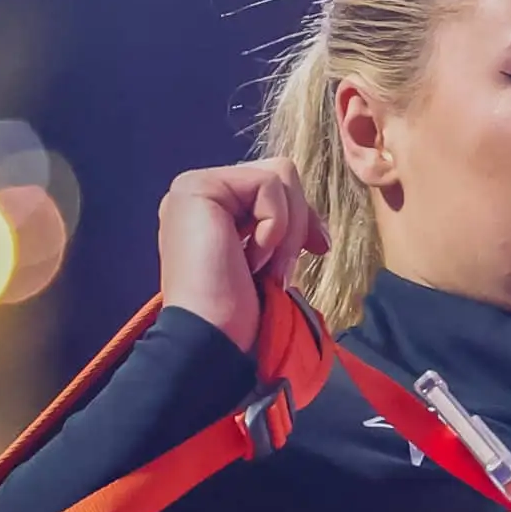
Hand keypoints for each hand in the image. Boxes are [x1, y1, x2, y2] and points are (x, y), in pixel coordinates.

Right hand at [157, 160, 324, 354]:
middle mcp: (197, 192)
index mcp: (211, 208)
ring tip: (265, 268)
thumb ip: (280, 229)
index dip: (301, 216)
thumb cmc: (238, 314)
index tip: (317, 250)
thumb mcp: (268, 263)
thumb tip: (318, 229)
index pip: (271, 187)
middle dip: (297, 220)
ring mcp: (192, 188)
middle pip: (278, 173)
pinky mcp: (198, 188)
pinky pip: (268, 186)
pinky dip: (274, 228)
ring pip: (278, 175)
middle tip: (284, 269)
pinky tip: (250, 261)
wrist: (212, 338)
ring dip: (286, 228)